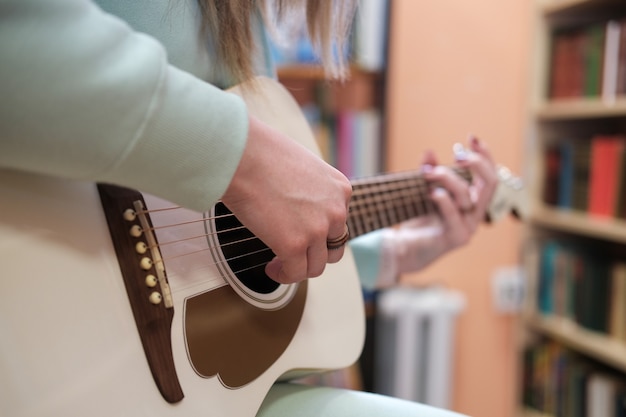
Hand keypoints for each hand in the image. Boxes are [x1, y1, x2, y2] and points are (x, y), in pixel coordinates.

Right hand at [221, 115, 351, 283]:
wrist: (242, 155)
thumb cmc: (262, 153)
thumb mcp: (303, 165)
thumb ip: (309, 188)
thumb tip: (297, 204)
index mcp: (340, 189)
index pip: (339, 222)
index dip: (321, 232)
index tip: (305, 235)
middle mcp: (335, 210)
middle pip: (334, 247)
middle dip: (315, 253)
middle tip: (297, 253)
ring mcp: (317, 229)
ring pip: (316, 265)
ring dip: (299, 268)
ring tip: (280, 263)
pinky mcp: (294, 245)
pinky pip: (295, 273)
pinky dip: (283, 276)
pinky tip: (271, 268)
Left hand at [379, 136, 497, 279]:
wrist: (405, 248)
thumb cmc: (418, 220)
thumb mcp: (423, 191)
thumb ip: (429, 172)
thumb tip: (430, 152)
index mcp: (473, 201)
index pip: (489, 175)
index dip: (485, 155)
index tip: (472, 138)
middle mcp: (475, 213)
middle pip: (491, 183)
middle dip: (477, 163)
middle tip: (458, 155)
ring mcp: (468, 226)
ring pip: (466, 195)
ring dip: (447, 178)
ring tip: (428, 173)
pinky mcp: (456, 237)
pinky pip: (453, 214)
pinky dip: (443, 200)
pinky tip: (432, 192)